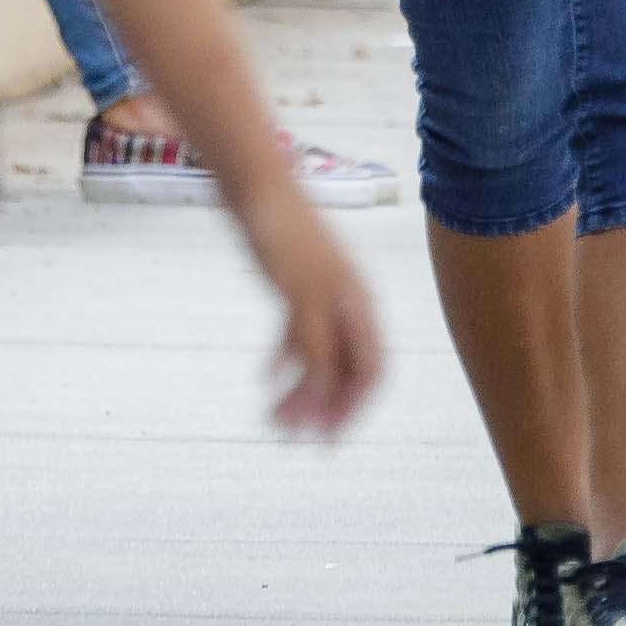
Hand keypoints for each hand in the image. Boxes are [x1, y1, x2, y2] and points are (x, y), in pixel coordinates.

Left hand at [235, 187, 383, 437]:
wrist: (256, 186)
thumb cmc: (283, 235)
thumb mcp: (301, 296)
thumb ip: (316, 344)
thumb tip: (325, 392)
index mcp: (358, 304)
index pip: (370, 368)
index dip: (353, 407)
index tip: (328, 439)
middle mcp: (347, 301)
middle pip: (346, 367)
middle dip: (323, 405)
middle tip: (292, 437)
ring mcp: (322, 293)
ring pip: (320, 353)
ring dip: (299, 389)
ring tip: (272, 416)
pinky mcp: (296, 285)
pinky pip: (298, 334)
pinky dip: (285, 358)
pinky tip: (264, 377)